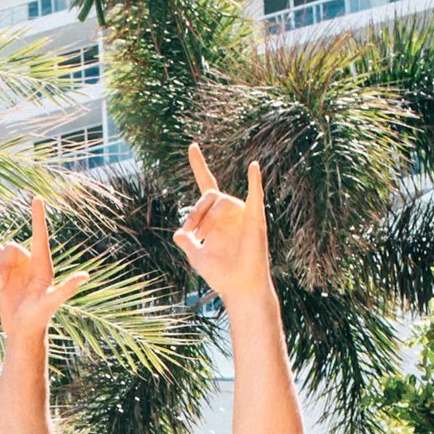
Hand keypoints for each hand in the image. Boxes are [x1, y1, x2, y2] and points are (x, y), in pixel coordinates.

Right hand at [0, 196, 84, 342]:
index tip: (37, 199)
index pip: (40, 236)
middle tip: (0, 288)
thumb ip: (66, 288)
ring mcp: (16, 266)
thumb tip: (85, 276)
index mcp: (42, 264)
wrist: (22, 329)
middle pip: (11, 249)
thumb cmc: (38, 317)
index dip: (38, 218)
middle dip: (2, 267)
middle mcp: (29, 261)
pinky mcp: (3, 272)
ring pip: (0, 254)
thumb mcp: (51, 302)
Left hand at [173, 144, 272, 307]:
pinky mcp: (254, 220)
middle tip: (190, 233)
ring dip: (207, 217)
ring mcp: (242, 214)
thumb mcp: (196, 257)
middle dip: (195, 212)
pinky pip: (255, 196)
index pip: (206, 185)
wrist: (238, 287)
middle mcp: (229, 211)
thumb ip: (185, 243)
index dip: (199, 165)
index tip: (192, 146)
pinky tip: (253, 168)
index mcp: (215, 217)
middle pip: (209, 195)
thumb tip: (177, 232)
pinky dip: (255, 181)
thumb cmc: (220, 274)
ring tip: (202, 238)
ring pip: (221, 201)